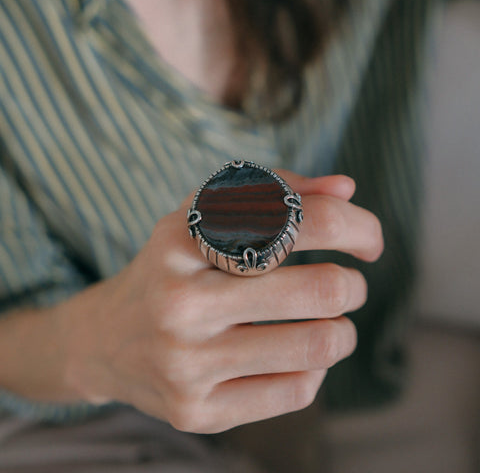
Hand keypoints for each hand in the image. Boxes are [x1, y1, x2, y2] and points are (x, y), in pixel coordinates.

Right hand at [63, 173, 382, 433]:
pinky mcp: (196, 412)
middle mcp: (179, 303)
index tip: (367, 242)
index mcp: (183, 240)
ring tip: (330, 323)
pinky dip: (313, 369)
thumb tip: (346, 188)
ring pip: (319, 347)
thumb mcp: (205, 216)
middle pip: (322, 289)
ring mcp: (184, 365)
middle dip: (353, 285)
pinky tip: (295, 356)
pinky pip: (297, 393)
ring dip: (343, 331)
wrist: (106, 340)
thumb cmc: (170, 269)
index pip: (299, 219)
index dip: (356, 225)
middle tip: (347, 284)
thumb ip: (276, 191)